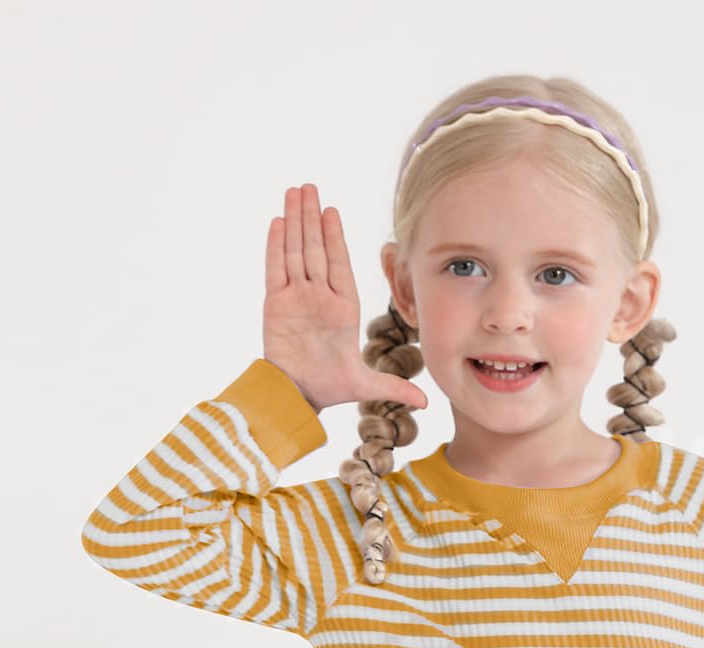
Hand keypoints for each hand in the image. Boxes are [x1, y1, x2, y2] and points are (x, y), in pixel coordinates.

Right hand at [263, 183, 427, 413]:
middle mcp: (318, 297)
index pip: (338, 263)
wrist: (297, 397)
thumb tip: (427, 403)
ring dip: (295, 221)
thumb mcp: (366, 385)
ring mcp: (296, 298)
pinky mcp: (275, 304)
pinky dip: (276, 246)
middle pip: (315, 249)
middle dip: (312, 218)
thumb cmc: (329, 388)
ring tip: (294, 193)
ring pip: (295, 251)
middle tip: (310, 187)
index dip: (334, 236)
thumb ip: (394, 386)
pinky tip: (278, 222)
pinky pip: (276, 269)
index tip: (332, 211)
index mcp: (342, 307)